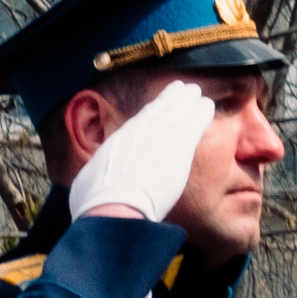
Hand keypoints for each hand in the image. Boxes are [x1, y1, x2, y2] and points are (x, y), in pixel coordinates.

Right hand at [68, 79, 216, 224]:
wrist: (114, 207)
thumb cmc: (97, 202)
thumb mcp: (89, 179)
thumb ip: (97, 172)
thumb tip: (91, 179)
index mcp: (122, 138)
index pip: (143, 117)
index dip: (155, 107)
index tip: (162, 101)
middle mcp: (142, 131)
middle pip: (162, 107)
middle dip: (174, 97)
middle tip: (184, 89)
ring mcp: (161, 135)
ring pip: (179, 109)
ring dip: (189, 100)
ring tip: (196, 93)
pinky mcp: (179, 146)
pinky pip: (195, 121)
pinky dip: (201, 111)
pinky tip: (207, 105)